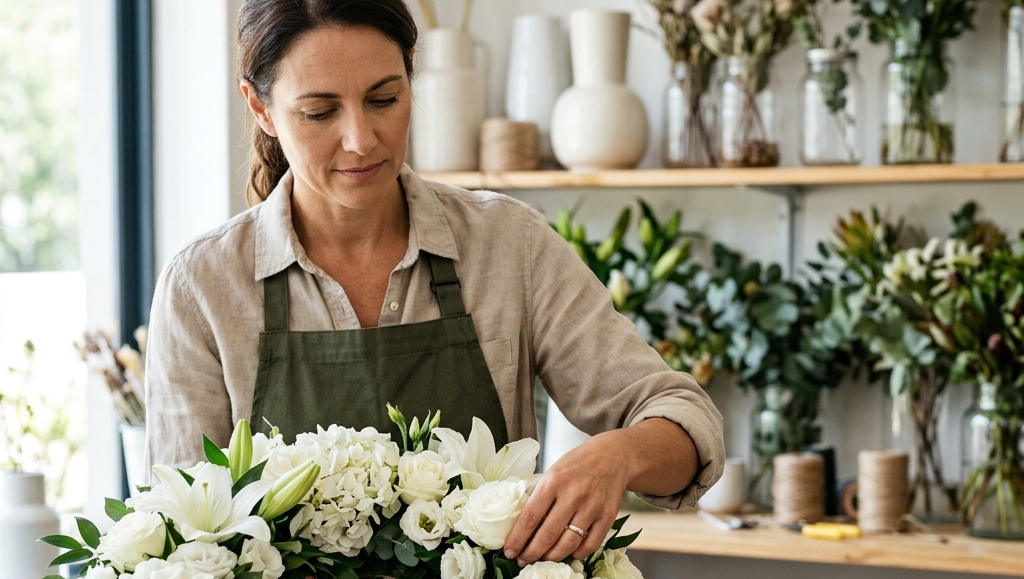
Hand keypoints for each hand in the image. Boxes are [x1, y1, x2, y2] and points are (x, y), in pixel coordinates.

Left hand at [501, 431, 631, 566]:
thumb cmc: (577, 464)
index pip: (529, 518)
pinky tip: (568, 552)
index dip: (517, 539)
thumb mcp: (553, 472)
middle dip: (531, 553)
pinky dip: (576, 554)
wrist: (613, 456)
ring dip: (552, 557)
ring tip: (542, 559)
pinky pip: (590, 545)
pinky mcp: (607, 516)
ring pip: (568, 544)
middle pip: (547, 535)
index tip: (509, 551)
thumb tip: (521, 526)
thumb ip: (540, 495)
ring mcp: (592, 507)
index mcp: (553, 481)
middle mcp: (573, 495)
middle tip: (522, 560)